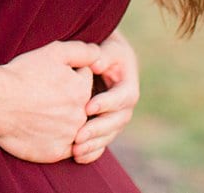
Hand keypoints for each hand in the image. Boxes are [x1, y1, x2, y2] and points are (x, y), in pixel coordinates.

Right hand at [0, 41, 97, 162]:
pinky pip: (63, 148)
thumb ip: (82, 51)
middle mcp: (80, 115)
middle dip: (66, 100)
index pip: (84, 81)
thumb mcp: (53, 52)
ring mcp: (69, 136)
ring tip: (41, 113)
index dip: (68, 76)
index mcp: (82, 90)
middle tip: (44, 96)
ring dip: (62, 121)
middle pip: (80, 105)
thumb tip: (98, 52)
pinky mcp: (56, 153)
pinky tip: (40, 129)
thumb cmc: (23, 74)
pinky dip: (54, 140)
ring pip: (72, 128)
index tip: (51, 78)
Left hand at [72, 29, 140, 163]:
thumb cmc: (103, 49)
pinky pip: (102, 143)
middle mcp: (124, 106)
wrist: (100, 59)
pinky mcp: (104, 127)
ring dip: (93, 144)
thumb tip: (95, 63)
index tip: (88, 107)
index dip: (106, 103)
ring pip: (109, 135)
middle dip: (98, 130)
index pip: (122, 98)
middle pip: (116, 122)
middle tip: (78, 136)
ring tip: (75, 149)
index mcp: (128, 86)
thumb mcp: (107, 46)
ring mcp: (115, 118)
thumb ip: (102, 54)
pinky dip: (92, 151)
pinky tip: (78, 157)